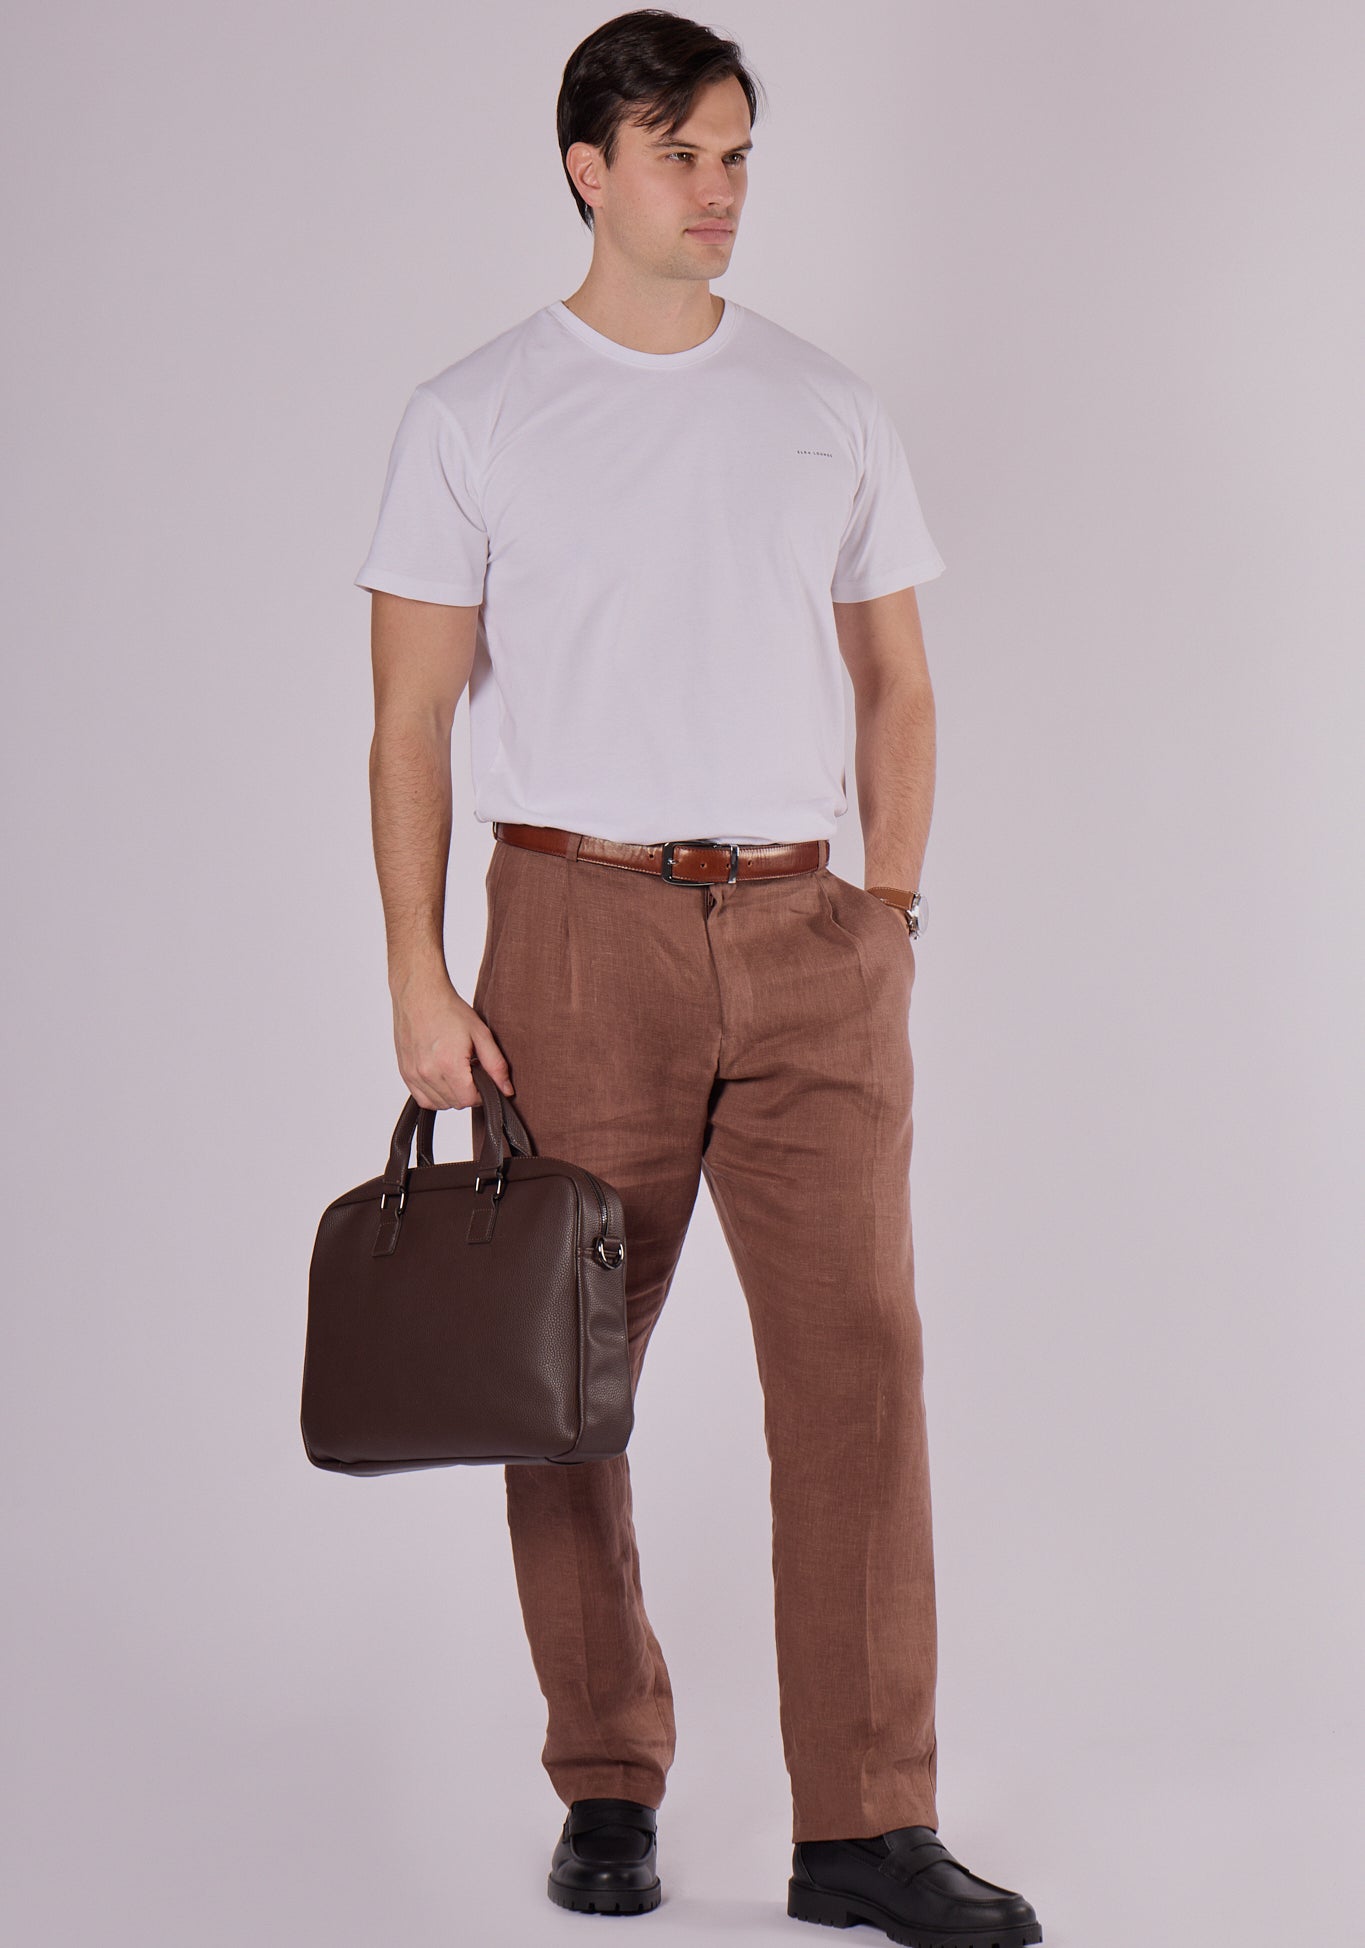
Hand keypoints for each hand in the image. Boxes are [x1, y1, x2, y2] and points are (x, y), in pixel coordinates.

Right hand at [391, 973, 514, 1109]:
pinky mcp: (405, 1073)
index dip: (482, 1093)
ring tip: (456, 1071)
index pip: (469, 1100)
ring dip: (452, 1095)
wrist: (419, 995)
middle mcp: (427, 1072)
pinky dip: (435, 1095)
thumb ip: (496, 1065)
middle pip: (455, 1103)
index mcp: (448, 1064)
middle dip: (468, 1092)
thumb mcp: (481, 1034)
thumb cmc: (449, 1010)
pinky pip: (422, 1099)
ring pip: (439, 1104)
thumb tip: (506, 1090)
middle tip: (471, 1070)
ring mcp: (413, 1074)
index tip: (484, 1078)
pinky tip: (442, 1077)